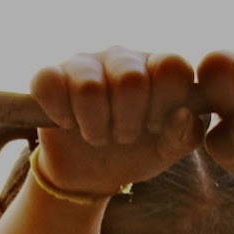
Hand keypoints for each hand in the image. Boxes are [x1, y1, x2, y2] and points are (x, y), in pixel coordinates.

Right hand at [30, 46, 204, 195]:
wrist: (92, 174)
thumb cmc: (137, 153)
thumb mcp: (168, 150)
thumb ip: (184, 134)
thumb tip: (181, 114)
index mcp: (157, 69)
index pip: (171, 67)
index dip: (164, 103)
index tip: (155, 126)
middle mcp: (123, 59)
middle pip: (130, 79)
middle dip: (128, 121)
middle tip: (124, 137)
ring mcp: (85, 64)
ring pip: (89, 86)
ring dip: (95, 125)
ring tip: (98, 136)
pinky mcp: (51, 76)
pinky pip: (49, 82)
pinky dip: (60, 113)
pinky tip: (68, 123)